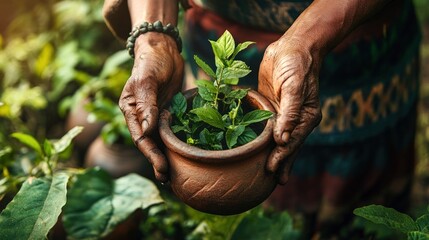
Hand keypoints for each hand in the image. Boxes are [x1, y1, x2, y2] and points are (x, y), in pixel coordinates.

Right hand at [119, 33, 183, 182]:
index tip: (162, 167)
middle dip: (158, 161)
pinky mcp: (168, 113)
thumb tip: (146, 130)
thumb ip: (146, 104)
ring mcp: (155, 115)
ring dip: (166, 157)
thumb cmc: (152, 61)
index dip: (151, 154)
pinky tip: (183, 156)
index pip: (140, 137)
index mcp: (131, 110)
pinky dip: (175, 145)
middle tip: (168, 180)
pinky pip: (171, 131)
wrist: (164, 49)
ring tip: (174, 177)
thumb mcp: (147, 80)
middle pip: (149, 144)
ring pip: (160, 141)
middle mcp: (141, 116)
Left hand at [258, 37, 321, 184]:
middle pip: (288, 146)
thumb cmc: (296, 64)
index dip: (282, 157)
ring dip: (275, 155)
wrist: (293, 46)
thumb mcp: (294, 86)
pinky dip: (266, 139)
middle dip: (281, 162)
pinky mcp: (274, 106)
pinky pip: (269, 126)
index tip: (271, 170)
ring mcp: (285, 114)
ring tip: (271, 174)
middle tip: (272, 182)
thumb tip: (282, 139)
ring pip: (279, 140)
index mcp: (306, 117)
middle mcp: (297, 119)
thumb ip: (290, 112)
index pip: (292, 142)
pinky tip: (261, 148)